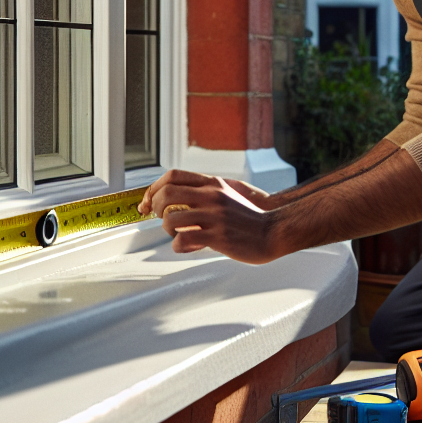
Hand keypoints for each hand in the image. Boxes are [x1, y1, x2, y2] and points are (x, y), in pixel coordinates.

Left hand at [143, 169, 281, 262]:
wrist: (274, 231)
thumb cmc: (250, 218)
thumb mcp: (227, 195)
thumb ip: (205, 193)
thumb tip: (179, 198)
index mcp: (213, 184)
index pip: (172, 176)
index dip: (153, 188)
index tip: (148, 201)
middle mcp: (211, 197)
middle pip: (166, 194)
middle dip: (154, 207)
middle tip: (159, 218)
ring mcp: (214, 216)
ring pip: (170, 219)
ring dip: (167, 230)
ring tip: (178, 234)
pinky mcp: (217, 237)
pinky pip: (183, 240)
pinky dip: (179, 246)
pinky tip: (189, 246)